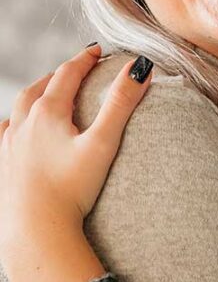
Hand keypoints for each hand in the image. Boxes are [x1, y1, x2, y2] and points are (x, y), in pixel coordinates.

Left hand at [0, 45, 151, 281]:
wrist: (35, 230)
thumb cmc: (71, 189)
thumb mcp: (103, 143)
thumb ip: (122, 103)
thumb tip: (141, 68)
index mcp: (48, 114)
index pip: (68, 75)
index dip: (85, 59)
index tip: (97, 51)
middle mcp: (23, 124)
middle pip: (40, 87)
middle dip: (60, 74)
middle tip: (77, 68)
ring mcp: (8, 146)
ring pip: (19, 108)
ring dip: (36, 94)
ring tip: (48, 92)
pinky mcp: (2, 167)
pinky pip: (3, 135)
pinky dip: (13, 123)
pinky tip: (16, 129)